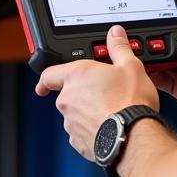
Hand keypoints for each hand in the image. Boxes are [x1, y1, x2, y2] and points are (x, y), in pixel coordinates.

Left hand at [35, 24, 158, 161]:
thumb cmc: (130, 102)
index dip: (45, 79)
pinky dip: (92, 129)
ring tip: (111, 110)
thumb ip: (119, 48)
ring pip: (74, 115)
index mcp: (76, 76)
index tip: (43, 85)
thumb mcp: (130, 66)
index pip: (49, 75)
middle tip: (102, 92)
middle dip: (81, 94)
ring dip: (86, 112)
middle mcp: (68, 100)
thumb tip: (115, 34)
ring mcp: (71, 123)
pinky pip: (81, 133)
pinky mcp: (78, 142)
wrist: (133, 137)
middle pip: (66, 95)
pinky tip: (109, 126)